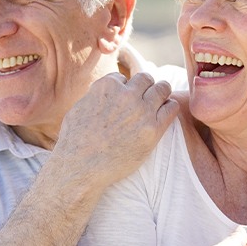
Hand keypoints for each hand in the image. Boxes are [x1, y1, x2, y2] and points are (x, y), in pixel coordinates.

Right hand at [53, 72, 178, 189]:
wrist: (81, 167)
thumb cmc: (75, 141)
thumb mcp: (79, 107)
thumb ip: (95, 95)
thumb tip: (103, 90)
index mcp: (107, 86)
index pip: (123, 77)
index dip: (124, 88)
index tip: (123, 100)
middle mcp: (126, 95)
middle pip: (146, 79)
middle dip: (145, 87)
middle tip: (145, 98)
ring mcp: (141, 111)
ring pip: (163, 89)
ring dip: (162, 93)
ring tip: (160, 102)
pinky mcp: (153, 130)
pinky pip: (171, 108)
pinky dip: (170, 107)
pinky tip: (165, 113)